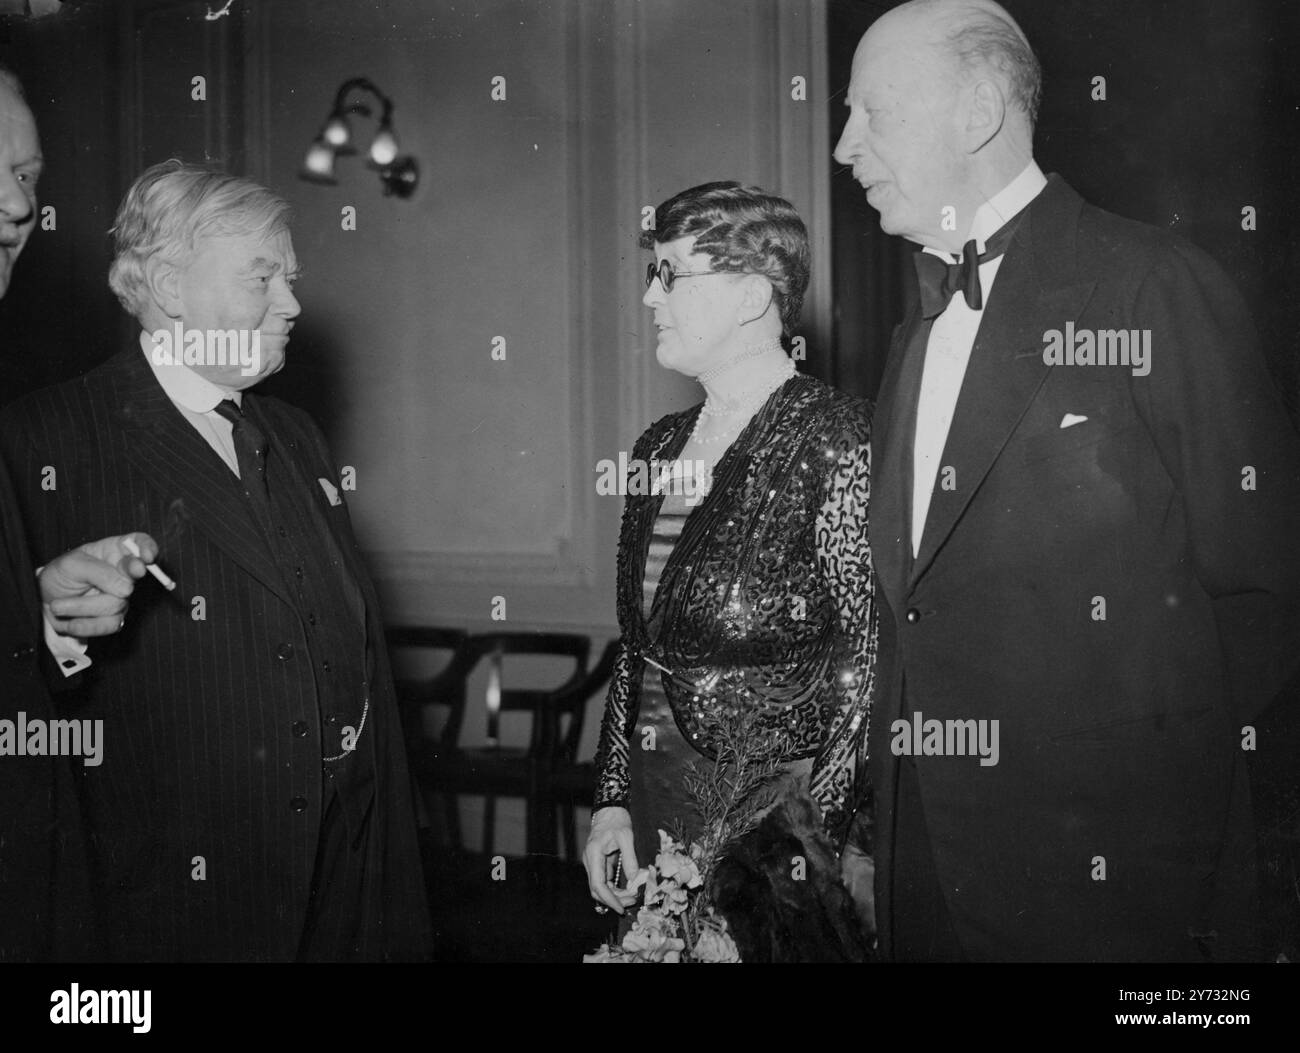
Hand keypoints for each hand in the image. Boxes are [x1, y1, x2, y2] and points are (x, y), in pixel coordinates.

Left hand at [38, 532, 159, 637]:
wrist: (46, 601)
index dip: (147, 547)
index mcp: (114, 551)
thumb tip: (126, 587)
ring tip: (58, 606)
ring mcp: (121, 596)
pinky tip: (70, 620)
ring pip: (116, 604)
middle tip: (116, 589)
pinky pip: (111, 624)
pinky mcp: (115, 618)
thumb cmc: (61, 575)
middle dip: (121, 583)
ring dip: (82, 607)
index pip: (139, 542)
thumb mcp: (70, 565)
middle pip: (135, 575)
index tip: (146, 557)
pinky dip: (85, 625)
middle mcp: (123, 573)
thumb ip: (98, 571)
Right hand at [583, 806, 639, 914]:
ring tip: (632, 897)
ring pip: (601, 888)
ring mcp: (593, 863)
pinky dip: (615, 888)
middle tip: (632, 901)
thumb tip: (636, 881)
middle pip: (597, 890)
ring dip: (615, 895)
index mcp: (594, 854)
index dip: (609, 899)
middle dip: (614, 899)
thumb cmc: (617, 820)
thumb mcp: (626, 837)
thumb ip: (630, 859)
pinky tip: (628, 890)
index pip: (598, 885)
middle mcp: (590, 861)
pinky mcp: (599, 864)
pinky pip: (605, 881)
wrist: (609, 809)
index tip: (621, 908)